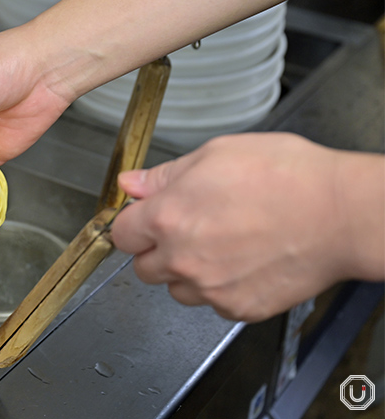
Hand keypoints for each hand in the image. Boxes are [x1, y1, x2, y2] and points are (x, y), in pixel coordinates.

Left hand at [111, 132, 383, 321]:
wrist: (341, 213)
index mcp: (168, 217)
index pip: (121, 233)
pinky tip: (242, 261)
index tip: (144, 219)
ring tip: (220, 244)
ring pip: (176, 289)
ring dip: (186, 272)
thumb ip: (164, 176)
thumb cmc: (287, 177)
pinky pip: (212, 303)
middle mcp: (182, 258)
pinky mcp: (238, 308)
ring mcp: (210, 289)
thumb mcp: (215, 154)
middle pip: (143, 267)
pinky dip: (219, 288)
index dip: (132, 223)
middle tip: (188, 227)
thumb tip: (131, 184)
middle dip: (157, 249)